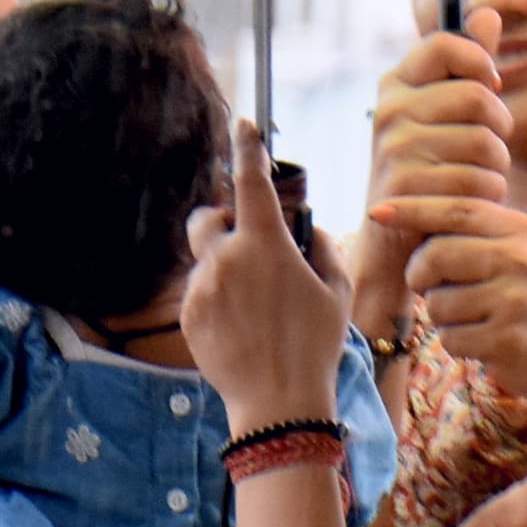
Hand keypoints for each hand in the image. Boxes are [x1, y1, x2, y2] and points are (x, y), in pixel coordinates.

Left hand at [185, 121, 351, 432]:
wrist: (278, 402)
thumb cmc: (316, 346)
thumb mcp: (338, 291)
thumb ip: (323, 248)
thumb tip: (307, 230)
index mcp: (266, 245)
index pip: (252, 181)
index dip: (248, 147)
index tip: (243, 123)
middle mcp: (226, 259)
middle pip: (207, 218)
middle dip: (222, 221)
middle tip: (248, 245)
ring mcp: (202, 289)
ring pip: (205, 262)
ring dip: (225, 271)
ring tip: (256, 310)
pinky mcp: (188, 317)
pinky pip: (199, 294)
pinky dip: (218, 300)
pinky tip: (242, 330)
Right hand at [351, 10, 512, 336]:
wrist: (394, 245)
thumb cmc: (429, 171)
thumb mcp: (443, 114)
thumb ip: (467, 66)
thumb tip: (490, 14)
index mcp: (397, 83)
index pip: (445, 44)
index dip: (479, 61)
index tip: (490, 85)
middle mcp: (390, 110)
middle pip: (479, 99)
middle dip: (500, 128)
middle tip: (489, 149)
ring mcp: (395, 148)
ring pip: (485, 144)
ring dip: (496, 169)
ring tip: (477, 180)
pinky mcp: (407, 186)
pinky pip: (478, 181)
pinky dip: (488, 196)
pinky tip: (471, 203)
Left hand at [371, 193, 526, 456]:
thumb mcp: (526, 257)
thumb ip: (480, 236)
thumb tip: (411, 218)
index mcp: (525, 230)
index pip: (456, 209)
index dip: (412, 208)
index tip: (378, 211)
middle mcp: (522, 258)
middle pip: (434, 255)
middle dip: (420, 277)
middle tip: (430, 289)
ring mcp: (515, 298)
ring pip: (437, 303)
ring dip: (445, 319)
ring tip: (479, 322)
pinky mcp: (507, 338)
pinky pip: (450, 339)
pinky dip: (460, 346)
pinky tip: (489, 345)